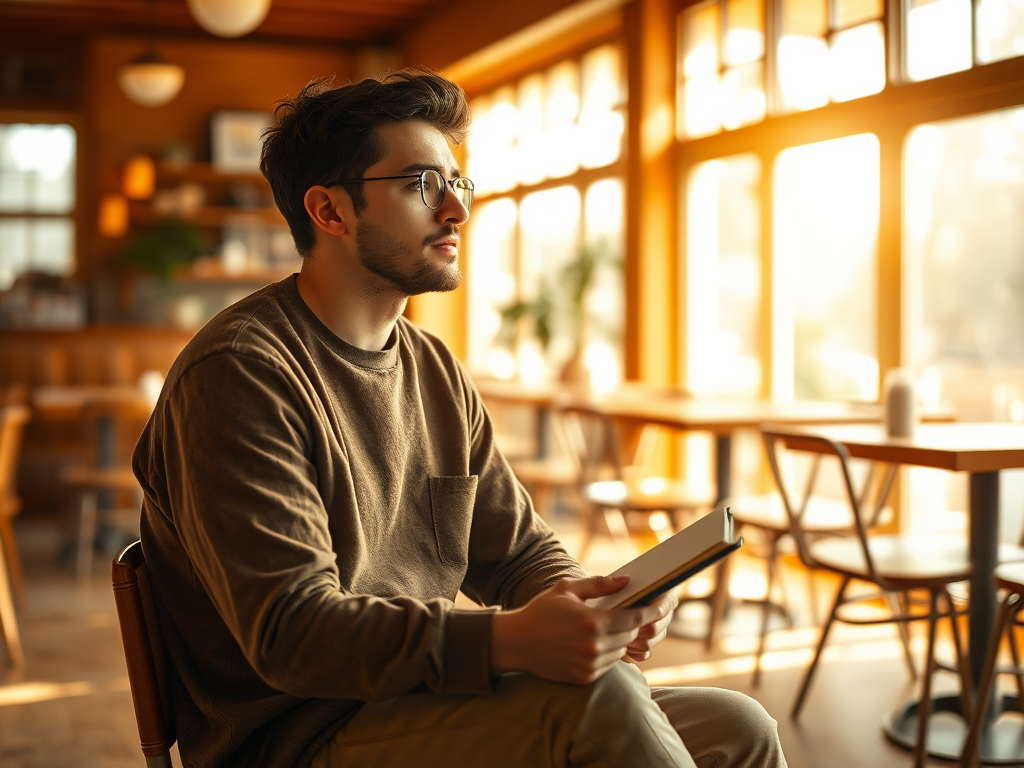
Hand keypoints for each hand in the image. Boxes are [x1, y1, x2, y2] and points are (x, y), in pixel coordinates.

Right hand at [490, 575, 671, 684]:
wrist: (515, 643)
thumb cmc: (541, 611)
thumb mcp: (567, 589)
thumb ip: (599, 584)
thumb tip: (626, 580)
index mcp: (592, 622)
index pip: (635, 618)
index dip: (652, 611)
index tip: (662, 605)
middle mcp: (594, 646)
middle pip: (631, 635)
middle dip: (636, 623)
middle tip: (635, 612)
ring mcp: (590, 664)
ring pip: (622, 650)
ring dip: (622, 638)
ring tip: (609, 626)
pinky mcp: (585, 677)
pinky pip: (610, 664)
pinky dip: (609, 652)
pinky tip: (597, 642)